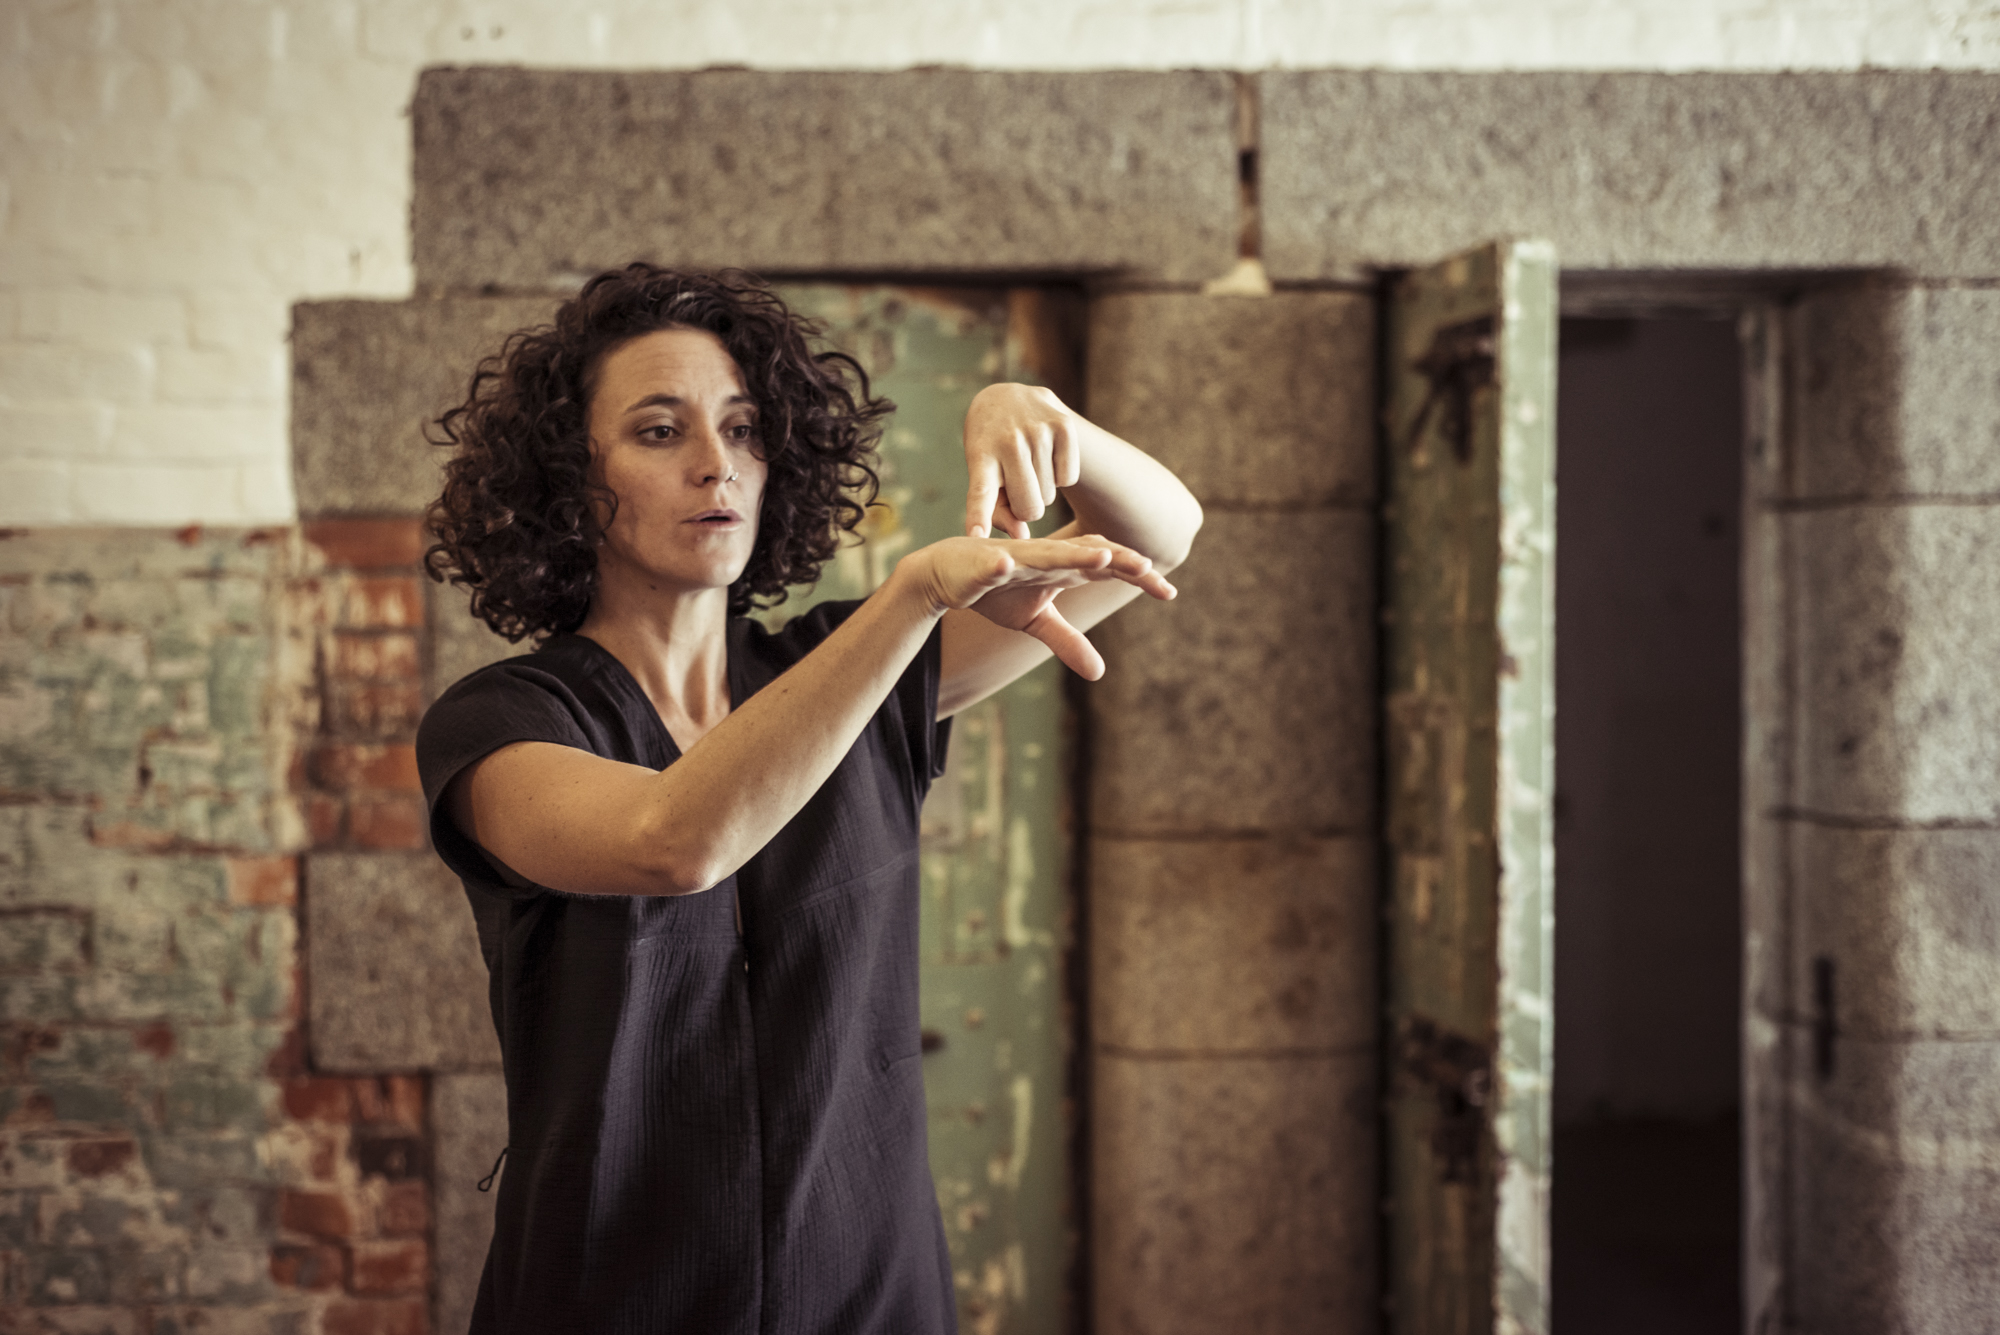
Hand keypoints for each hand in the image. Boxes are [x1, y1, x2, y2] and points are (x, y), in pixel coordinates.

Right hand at [908, 535, 1174, 678]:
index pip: (1107, 568)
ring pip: (1046, 554)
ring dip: (1072, 554)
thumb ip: (1068, 641)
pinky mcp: (982, 565)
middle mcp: (1044, 557)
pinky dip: (998, 564)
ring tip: (1101, 557)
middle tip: (1147, 566)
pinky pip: (991, 564)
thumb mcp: (1036, 620)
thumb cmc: (998, 590)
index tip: (1170, 593)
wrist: (948, 573)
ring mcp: (1014, 558)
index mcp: (1061, 568)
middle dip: (1116, 558)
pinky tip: (1005, 565)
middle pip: (1086, 552)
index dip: (1137, 576)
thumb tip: (1100, 674)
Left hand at [963, 383, 1081, 539]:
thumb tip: (1022, 535)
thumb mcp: (984, 476)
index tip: (976, 536)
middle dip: (1025, 509)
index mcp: (981, 455)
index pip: (981, 492)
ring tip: (1029, 466)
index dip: (979, 516)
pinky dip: (1061, 476)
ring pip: (1050, 496)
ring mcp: (1038, 431)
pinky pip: (1069, 478)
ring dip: (1042, 490)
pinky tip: (1047, 457)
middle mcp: (1009, 440)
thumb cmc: (992, 451)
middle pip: (1029, 508)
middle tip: (1018, 488)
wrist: (1007, 398)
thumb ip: (998, 512)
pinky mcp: (1064, 425)